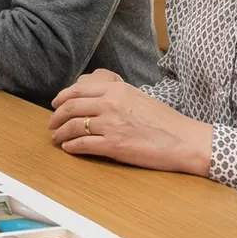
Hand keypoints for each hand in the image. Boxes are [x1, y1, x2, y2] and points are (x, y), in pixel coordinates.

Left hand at [48, 69, 212, 174]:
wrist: (184, 140)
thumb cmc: (165, 121)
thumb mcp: (137, 96)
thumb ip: (115, 95)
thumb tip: (93, 99)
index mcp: (116, 89)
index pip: (78, 90)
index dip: (62, 98)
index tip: (55, 104)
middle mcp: (110, 103)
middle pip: (71, 107)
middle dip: (56, 116)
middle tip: (52, 123)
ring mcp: (110, 125)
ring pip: (73, 126)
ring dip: (60, 133)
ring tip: (57, 138)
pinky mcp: (113, 146)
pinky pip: (83, 144)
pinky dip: (71, 146)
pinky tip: (69, 148)